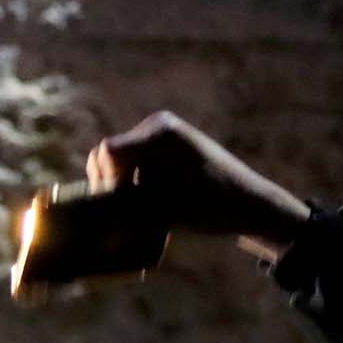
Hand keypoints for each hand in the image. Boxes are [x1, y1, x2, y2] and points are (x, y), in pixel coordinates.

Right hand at [86, 111, 309, 241]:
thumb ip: (124, 208)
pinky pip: (135, 169)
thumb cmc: (213, 207)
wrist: (254, 207)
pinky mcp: (167, 155)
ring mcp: (162, 140)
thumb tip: (89, 212)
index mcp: (159, 132)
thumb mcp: (164, 210)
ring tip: (142, 213)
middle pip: (108, 156)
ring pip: (119, 166)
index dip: (105, 183)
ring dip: (123, 190)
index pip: (107, 152)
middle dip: (111, 186)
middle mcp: (158, 128)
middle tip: (128, 215)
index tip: (121, 209)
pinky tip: (151, 208)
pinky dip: (135, 189)